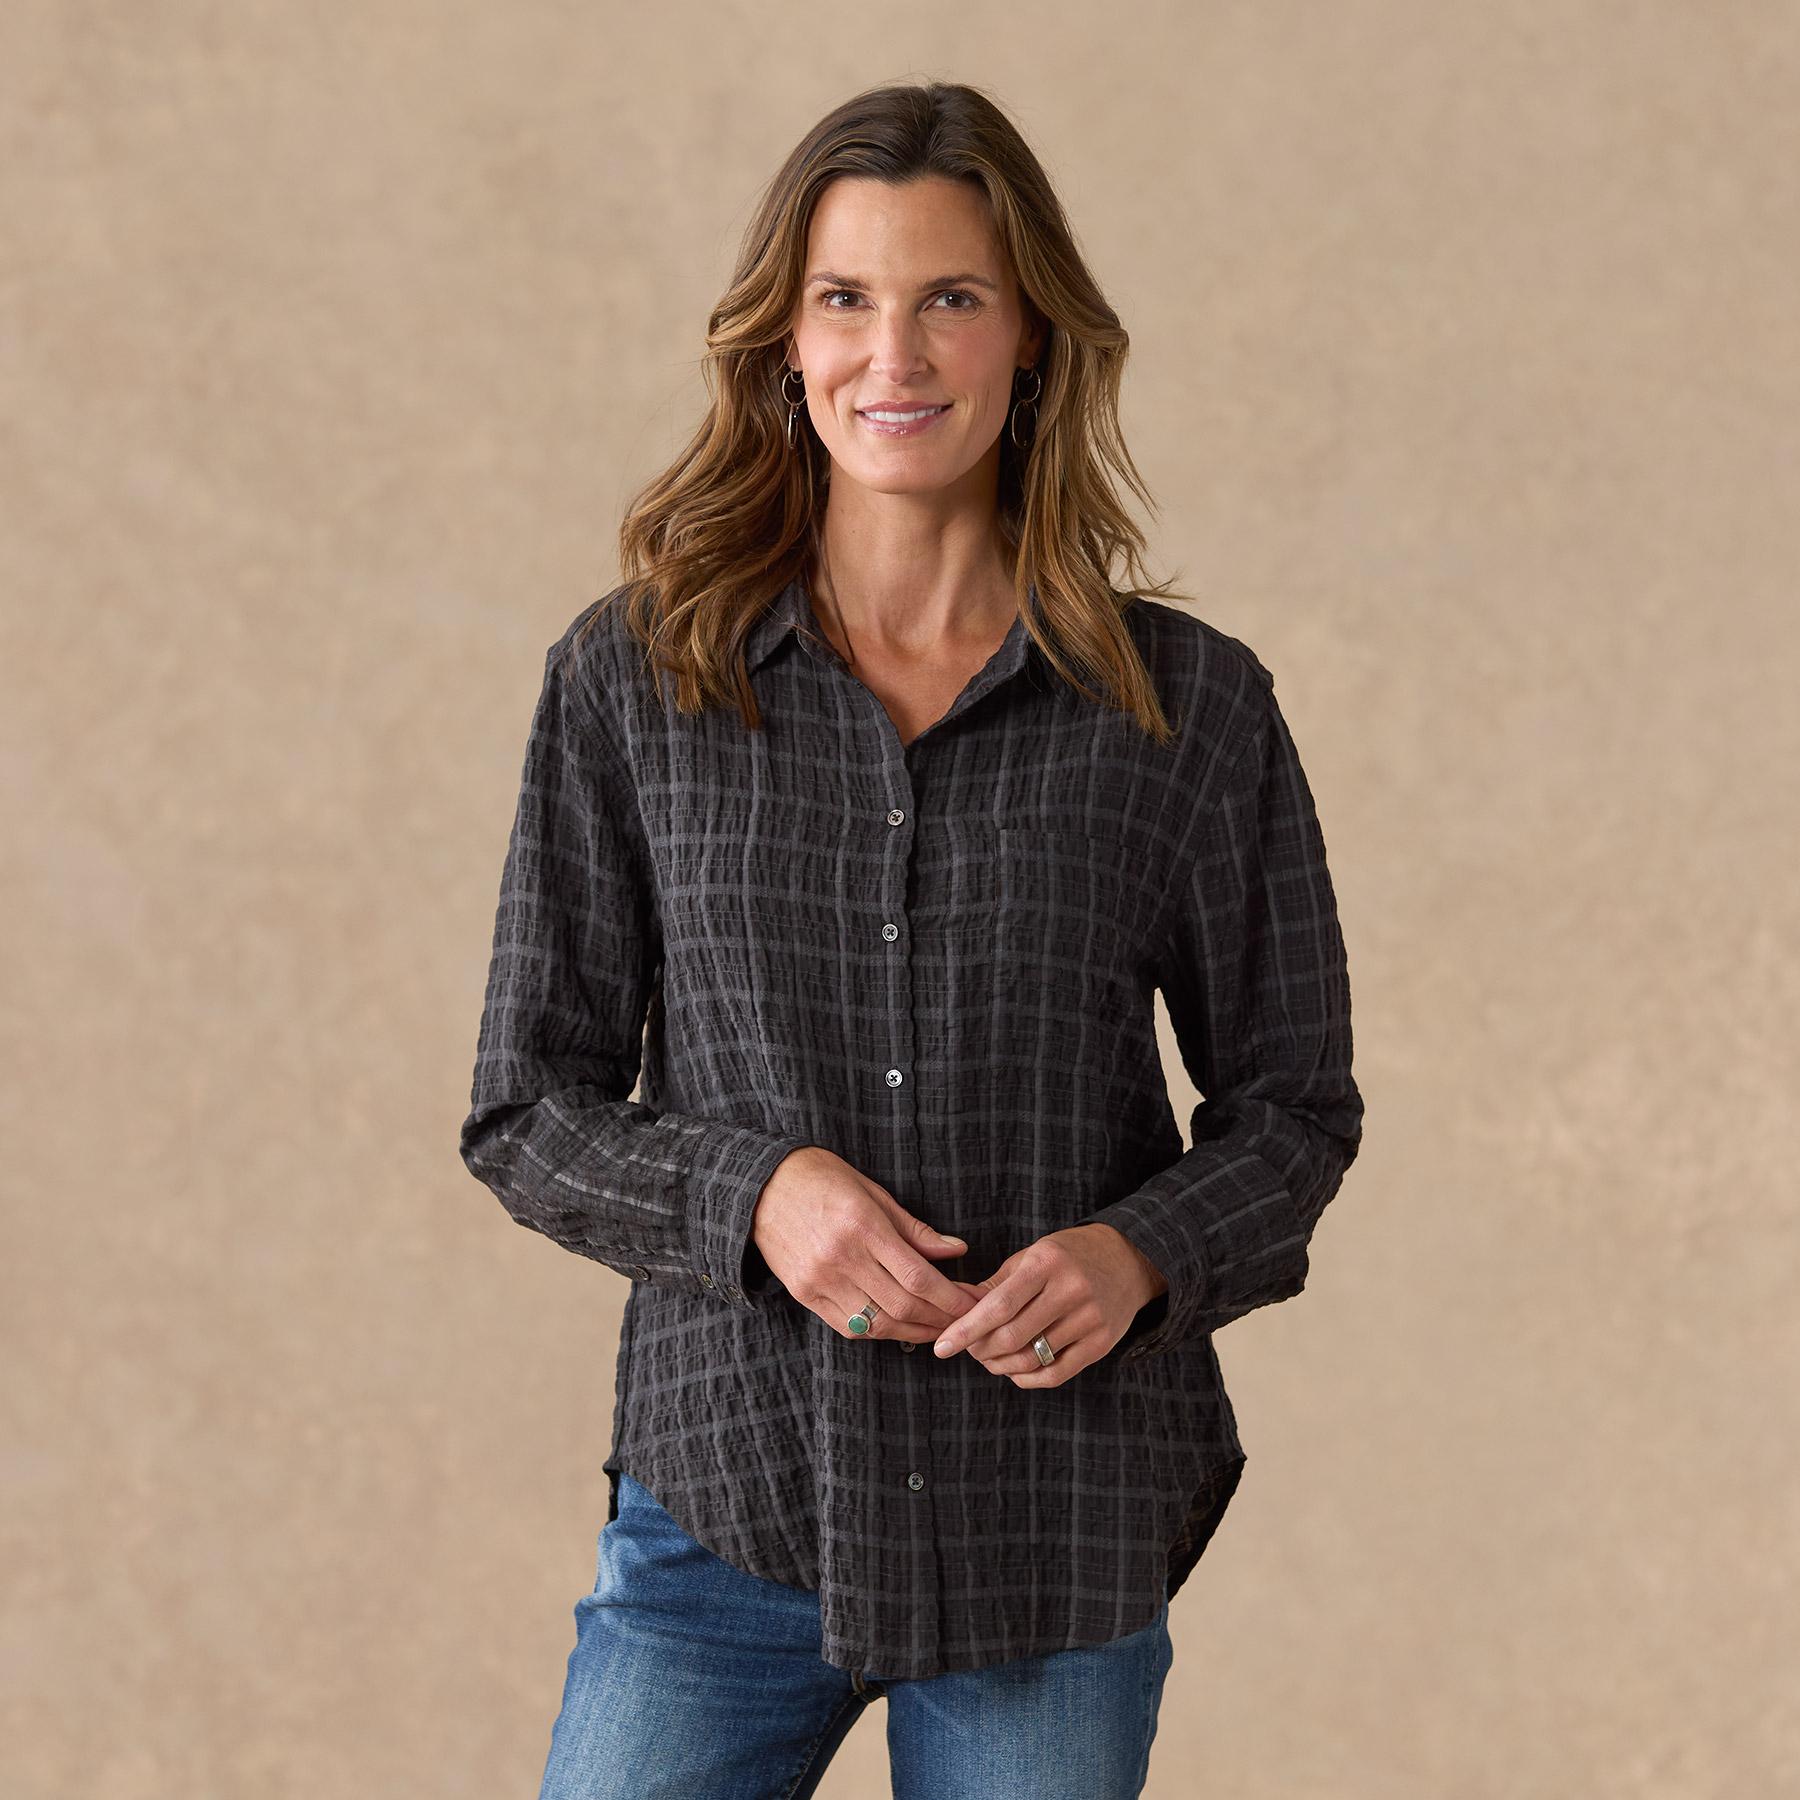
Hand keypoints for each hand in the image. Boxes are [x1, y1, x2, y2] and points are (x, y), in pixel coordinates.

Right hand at [751, 1148, 980, 1343]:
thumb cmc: (822, 1179)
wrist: (762, 1186)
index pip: (918, 1276)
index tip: (972, 1303)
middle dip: (940, 1318)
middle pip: (902, 1304)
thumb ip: (915, 1229)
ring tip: (938, 1328)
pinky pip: (849, 1326)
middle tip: (964, 1320)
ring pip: (877, 1323)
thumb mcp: (873, 1192)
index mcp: (862, 1225)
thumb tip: (957, 1251)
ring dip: (914, 1331)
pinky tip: (899, 1326)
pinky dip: (879, 1331)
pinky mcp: (804, 1294)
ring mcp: (819, 1279)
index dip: (951, 1297)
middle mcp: (840, 1257)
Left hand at [929, 1223, 1166, 1387]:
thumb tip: (955, 1307)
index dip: (966, 1329)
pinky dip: (1028, 1378)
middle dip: (981, 1349)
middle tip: (968, 1350)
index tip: (942, 1347)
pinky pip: (1057, 1373)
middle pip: (1013, 1336)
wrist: (1129, 1258)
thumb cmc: (1069, 1255)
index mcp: (1047, 1263)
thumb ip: (995, 1284)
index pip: (999, 1305)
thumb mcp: (1031, 1256)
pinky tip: (1014, 1372)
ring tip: (988, 1360)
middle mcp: (1071, 1290)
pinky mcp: (1102, 1342)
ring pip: (1033, 1358)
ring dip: (1001, 1366)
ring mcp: (1090, 1319)